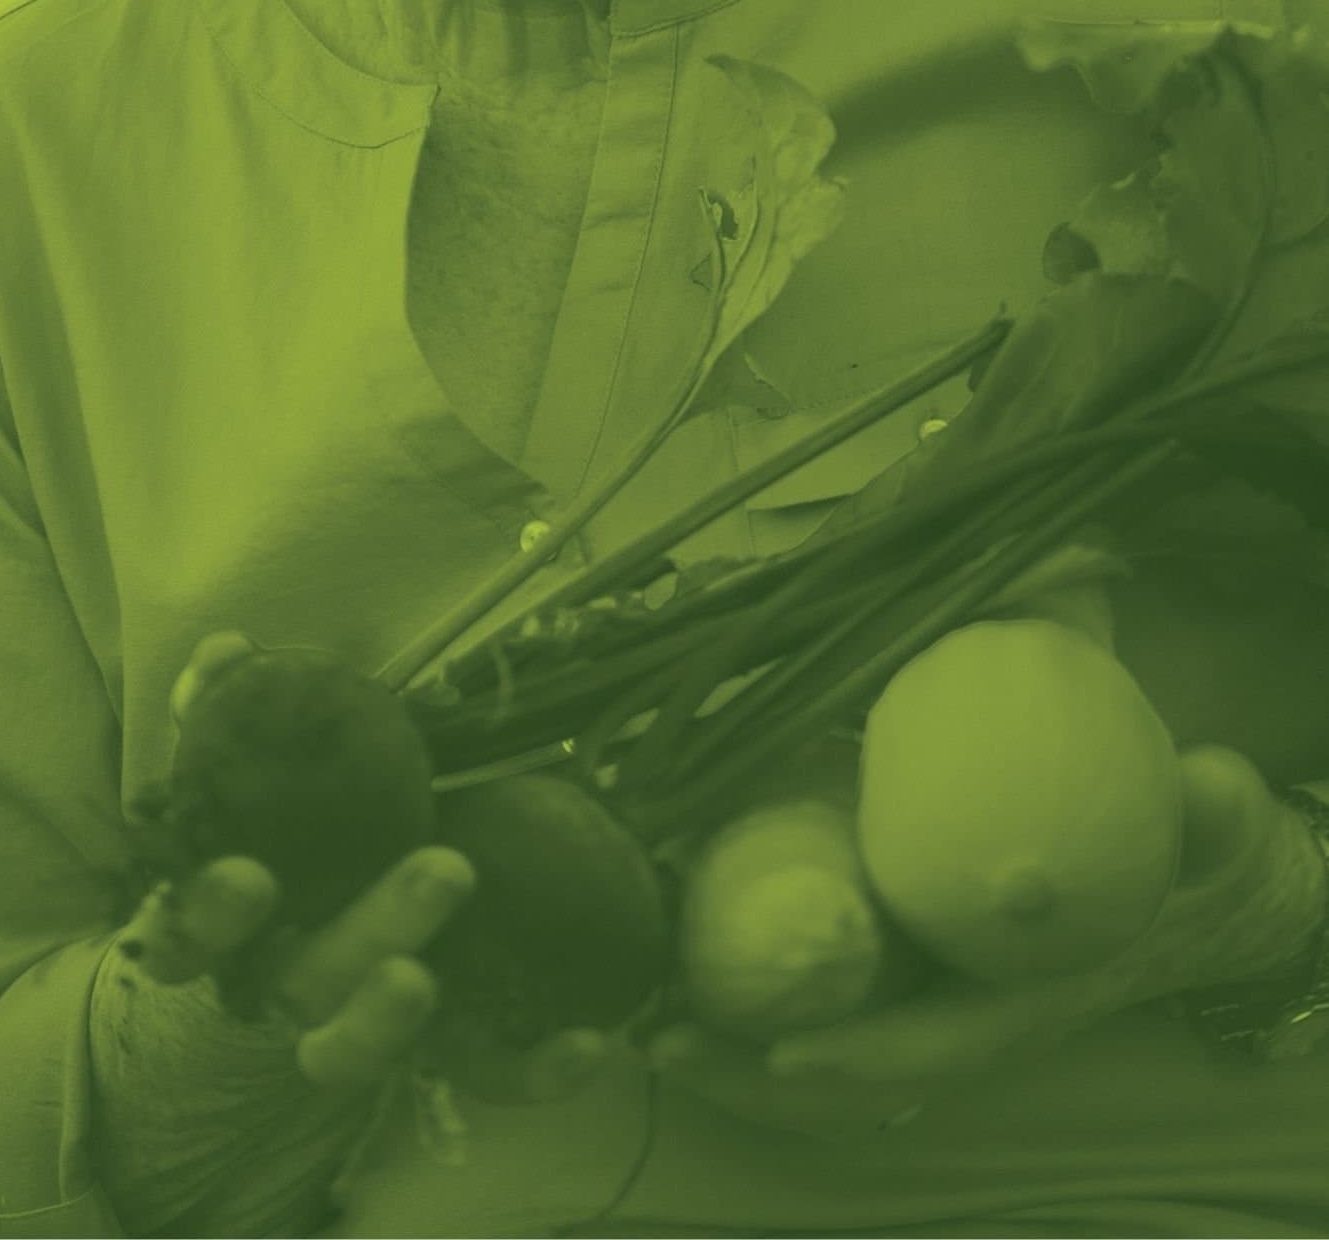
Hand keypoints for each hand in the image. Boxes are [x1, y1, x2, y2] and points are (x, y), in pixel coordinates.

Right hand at [123, 631, 615, 1106]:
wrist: (332, 892)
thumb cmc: (289, 811)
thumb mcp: (256, 756)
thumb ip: (227, 704)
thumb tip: (226, 651)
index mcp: (230, 923)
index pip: (190, 936)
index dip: (207, 916)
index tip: (249, 873)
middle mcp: (284, 985)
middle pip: (305, 985)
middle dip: (367, 936)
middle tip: (445, 871)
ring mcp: (359, 1024)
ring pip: (359, 1051)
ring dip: (394, 1019)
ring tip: (437, 973)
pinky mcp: (439, 1052)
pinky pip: (483, 1073)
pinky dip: (533, 1072)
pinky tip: (591, 1042)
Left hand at [644, 744, 1326, 1127]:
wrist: (1183, 875)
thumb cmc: (1185, 855)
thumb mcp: (1211, 827)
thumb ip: (1211, 812)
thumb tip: (1212, 784)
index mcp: (1025, 996)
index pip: (940, 1042)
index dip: (866, 1054)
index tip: (787, 1052)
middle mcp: (967, 1010)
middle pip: (853, 1069)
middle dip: (756, 1072)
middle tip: (661, 1036)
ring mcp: (929, 993)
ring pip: (823, 1043)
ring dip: (735, 1043)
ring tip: (644, 1016)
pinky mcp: (903, 962)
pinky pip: (823, 993)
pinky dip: (757, 991)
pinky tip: (687, 951)